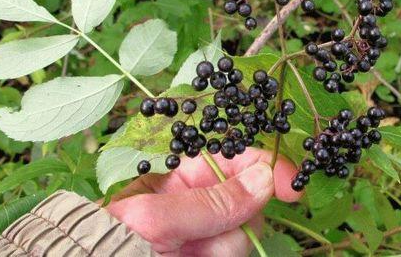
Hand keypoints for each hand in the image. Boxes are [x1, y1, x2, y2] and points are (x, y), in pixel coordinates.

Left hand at [106, 148, 301, 255]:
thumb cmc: (112, 245)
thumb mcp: (156, 219)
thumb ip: (211, 201)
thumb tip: (264, 178)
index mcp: (177, 172)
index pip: (230, 154)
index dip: (262, 162)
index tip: (289, 183)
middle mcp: (195, 196)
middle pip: (247, 193)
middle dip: (239, 215)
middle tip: (210, 236)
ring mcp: (204, 228)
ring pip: (245, 228)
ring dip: (223, 246)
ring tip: (189, 254)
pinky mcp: (210, 250)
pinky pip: (236, 251)